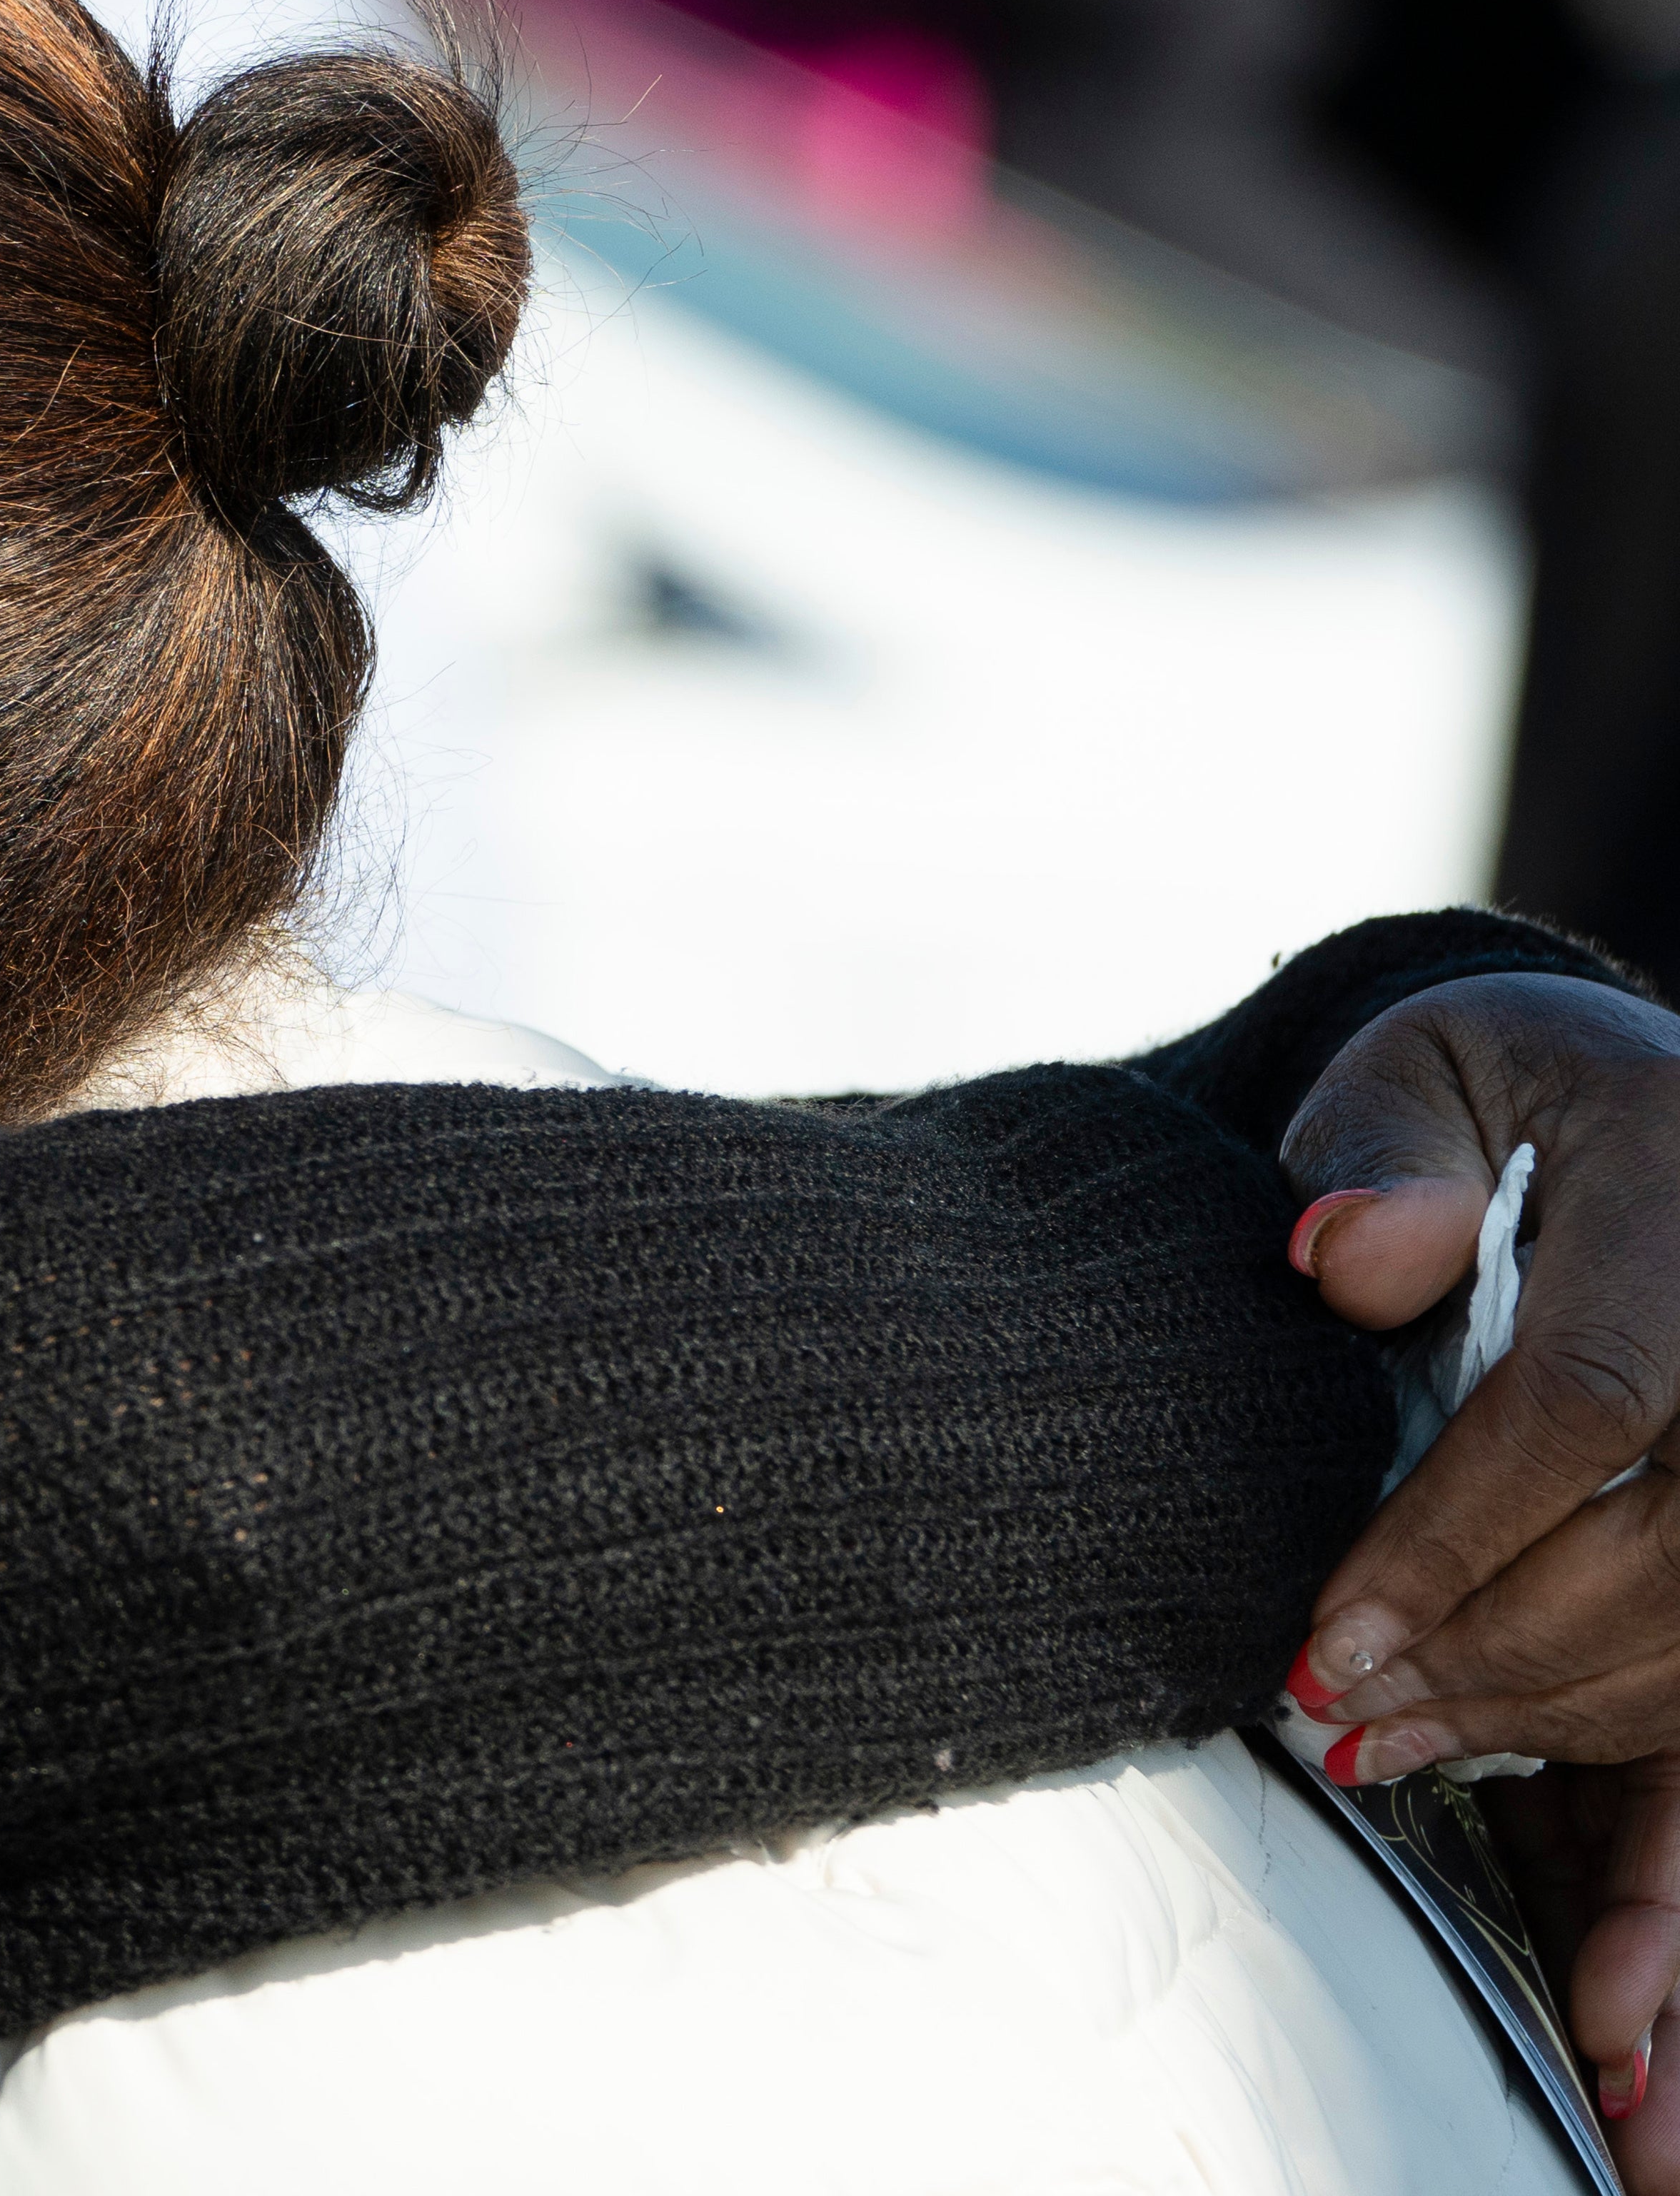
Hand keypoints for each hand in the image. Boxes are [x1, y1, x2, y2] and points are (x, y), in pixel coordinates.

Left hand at [1282, 970, 1679, 2138]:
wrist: (1623, 1102)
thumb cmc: (1501, 1094)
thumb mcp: (1429, 1068)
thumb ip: (1381, 1149)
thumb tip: (1345, 1255)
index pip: (1586, 1409)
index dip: (1451, 1541)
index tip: (1324, 1641)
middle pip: (1660, 1557)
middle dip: (1488, 1661)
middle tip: (1333, 1720)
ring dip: (1551, 1725)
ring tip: (1383, 1751)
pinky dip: (1655, 1809)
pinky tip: (1575, 1903)